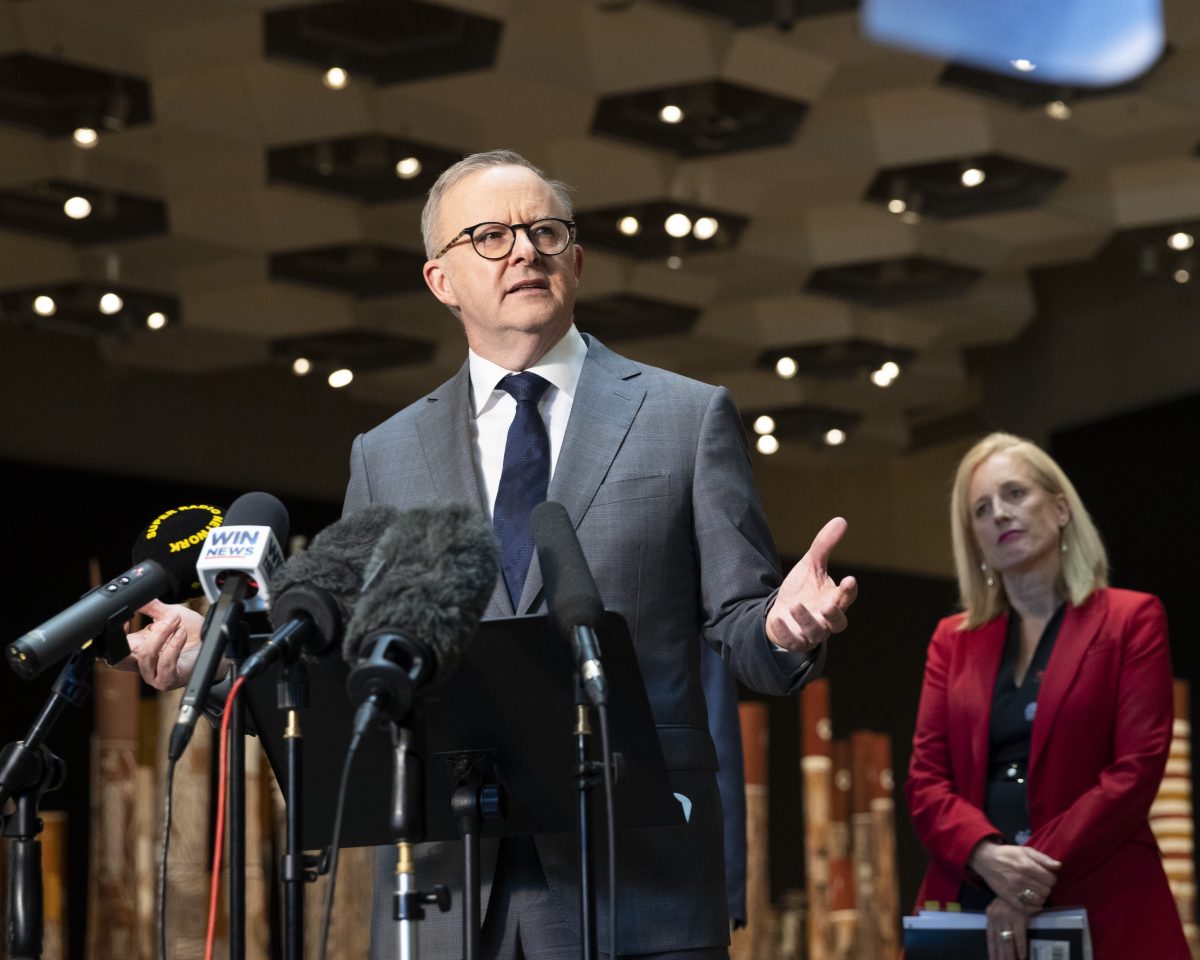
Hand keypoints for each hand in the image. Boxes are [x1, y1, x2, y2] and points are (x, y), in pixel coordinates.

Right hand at [120, 599, 210, 689]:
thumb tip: (137, 596)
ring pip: (146, 656)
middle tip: (156, 621)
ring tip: (176, 622)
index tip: (126, 617)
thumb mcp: (168, 615)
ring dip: (162, 635)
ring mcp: (154, 675)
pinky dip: (173, 645)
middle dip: (136, 637)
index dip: (114, 635)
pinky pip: (165, 664)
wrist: (210, 645)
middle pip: (120, 659)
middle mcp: (142, 664)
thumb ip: (151, 606)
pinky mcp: (168, 680)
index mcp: (136, 650)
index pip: (113, 649)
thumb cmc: (190, 633)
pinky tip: (181, 633)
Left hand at [765, 517, 857, 651]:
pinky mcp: (795, 641)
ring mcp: (811, 632)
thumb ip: (825, 545)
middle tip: (828, 605)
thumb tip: (841, 520)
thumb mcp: (811, 565)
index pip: (847, 597)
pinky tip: (778, 619)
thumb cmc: (803, 589)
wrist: (782, 612)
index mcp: (834, 600)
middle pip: (838, 623)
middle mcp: (827, 619)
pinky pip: (792, 641)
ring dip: (807, 621)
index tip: (849, 579)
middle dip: (834, 614)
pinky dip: (786, 632)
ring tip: (795, 605)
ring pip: (816, 633)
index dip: (849, 590)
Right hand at [969, 840, 1059, 913]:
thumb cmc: (1008, 854)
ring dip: (1040, 897)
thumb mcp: (1025, 850)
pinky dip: (1033, 908)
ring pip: (1039, 901)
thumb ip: (1043, 858)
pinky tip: (1033, 902)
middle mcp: (1021, 879)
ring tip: (1036, 891)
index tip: (1045, 876)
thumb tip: (1059, 866)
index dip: (1051, 878)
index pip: (1051, 879)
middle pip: (1046, 891)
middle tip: (1039, 883)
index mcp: (1027, 866)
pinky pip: (1027, 909)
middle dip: (1046, 887)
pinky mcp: (1008, 898)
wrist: (985, 859)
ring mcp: (1014, 890)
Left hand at [986, 897, 1030, 959]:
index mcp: (990, 915)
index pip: (989, 937)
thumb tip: (999, 938)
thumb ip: (997, 921)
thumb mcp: (999, 908)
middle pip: (998, 941)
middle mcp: (996, 917)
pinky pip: (1019, 936)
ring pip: (1007, 941)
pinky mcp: (1019, 917)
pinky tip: (1022, 956)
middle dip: (1000, 956)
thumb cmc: (1011, 898)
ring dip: (1009, 955)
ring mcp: (1007, 917)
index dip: (991, 950)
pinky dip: (1021, 948)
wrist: (1021, 885)